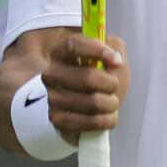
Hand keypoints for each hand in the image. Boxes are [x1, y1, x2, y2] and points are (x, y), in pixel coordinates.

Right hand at [41, 31, 128, 145]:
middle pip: (87, 78)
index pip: (73, 45)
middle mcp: (52, 74)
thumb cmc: (100, 76)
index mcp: (61, 53)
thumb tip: (115, 60)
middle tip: (115, 86)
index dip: (95, 50)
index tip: (115, 59)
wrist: (89, 106)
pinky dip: (106, 120)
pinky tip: (109, 116)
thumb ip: (115, 49)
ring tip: (112, 103)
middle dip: (111, 84)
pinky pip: (89, 121)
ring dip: (111, 103)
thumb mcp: (110, 56)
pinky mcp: (58, 119)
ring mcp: (52, 98)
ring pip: (92, 102)